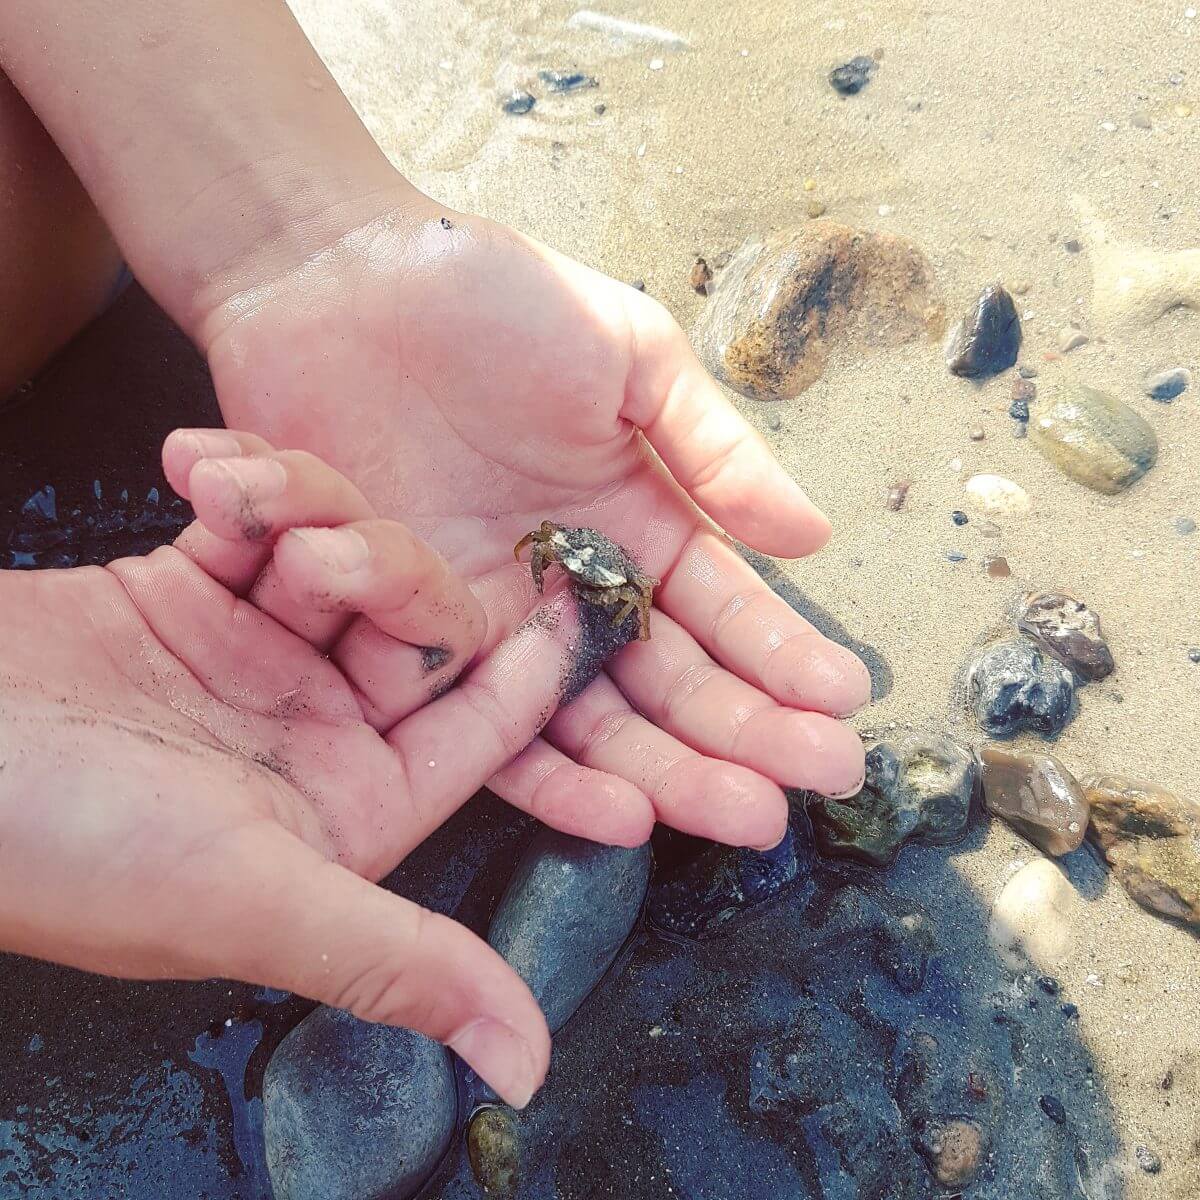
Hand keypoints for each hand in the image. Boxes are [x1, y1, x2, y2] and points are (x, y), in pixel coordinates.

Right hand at [0, 428, 646, 1107]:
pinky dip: (242, 487)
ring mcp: (252, 654)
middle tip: (315, 555)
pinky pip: (258, 518)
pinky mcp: (186, 591)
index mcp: (352, 805)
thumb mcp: (252, 902)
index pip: (479, 726)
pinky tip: (198, 469)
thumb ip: (401, 963)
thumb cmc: (60, 851)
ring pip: (342, 552)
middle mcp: (314, 729)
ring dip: (306, 512)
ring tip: (233, 501)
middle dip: (382, 569)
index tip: (581, 594)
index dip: (533, 665)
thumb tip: (527, 1069)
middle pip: (413, 620)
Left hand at [203, 195, 870, 849]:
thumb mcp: (625, 355)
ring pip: (598, 722)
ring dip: (674, 774)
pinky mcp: (420, 649)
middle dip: (751, 732)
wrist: (331, 287)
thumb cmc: (487, 299)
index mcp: (636, 517)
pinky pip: (493, 731)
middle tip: (820, 783)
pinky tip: (624, 819)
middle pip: (673, 680)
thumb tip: (813, 539)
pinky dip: (557, 780)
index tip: (844, 702)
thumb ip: (713, 449)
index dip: (784, 654)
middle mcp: (577, 588)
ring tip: (746, 817)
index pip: (723, 606)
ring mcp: (502, 627)